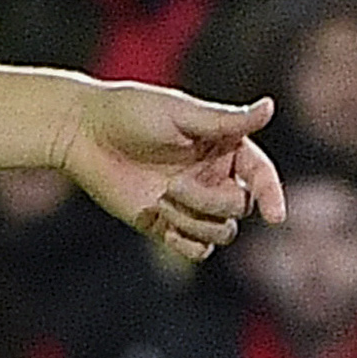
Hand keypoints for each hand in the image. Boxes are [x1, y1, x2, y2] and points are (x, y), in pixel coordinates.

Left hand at [65, 79, 284, 256]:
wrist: (81, 133)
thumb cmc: (130, 112)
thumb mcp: (181, 113)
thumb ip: (226, 121)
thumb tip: (270, 108)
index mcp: (222, 148)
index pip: (260, 176)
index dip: (272, 195)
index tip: (275, 216)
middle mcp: (211, 177)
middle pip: (240, 208)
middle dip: (213, 202)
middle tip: (176, 185)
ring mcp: (190, 204)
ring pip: (220, 233)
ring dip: (195, 221)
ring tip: (162, 199)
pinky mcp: (167, 225)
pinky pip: (196, 250)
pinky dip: (186, 242)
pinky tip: (161, 222)